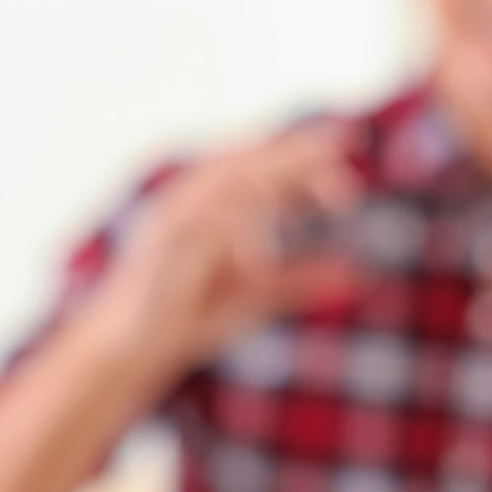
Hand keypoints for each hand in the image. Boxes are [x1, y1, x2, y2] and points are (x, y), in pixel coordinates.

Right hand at [79, 126, 364, 382]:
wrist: (135, 348)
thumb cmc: (192, 316)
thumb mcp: (259, 296)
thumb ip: (301, 280)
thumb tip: (356, 273)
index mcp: (216, 205)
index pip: (262, 165)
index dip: (304, 150)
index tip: (351, 143)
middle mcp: (195, 200)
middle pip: (249, 160)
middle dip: (295, 152)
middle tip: (342, 146)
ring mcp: (177, 216)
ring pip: (228, 178)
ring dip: (273, 170)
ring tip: (315, 167)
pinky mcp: (164, 240)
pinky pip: (204, 216)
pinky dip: (238, 214)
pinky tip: (269, 207)